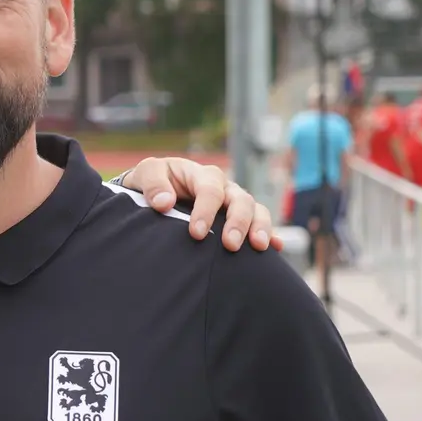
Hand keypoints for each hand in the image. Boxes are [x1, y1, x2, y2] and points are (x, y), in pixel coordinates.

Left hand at [120, 157, 282, 252]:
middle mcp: (224, 187)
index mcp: (202, 175)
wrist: (157, 191)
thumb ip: (153, 184)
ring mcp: (235, 202)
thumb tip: (164, 203)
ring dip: (259, 227)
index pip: (210, 190)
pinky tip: (274, 247)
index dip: (206, 211)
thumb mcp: (147, 174)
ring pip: (256, 210)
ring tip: (259, 247)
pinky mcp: (239, 218)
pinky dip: (270, 233)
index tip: (197, 233)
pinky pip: (259, 223)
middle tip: (230, 245)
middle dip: (238, 222)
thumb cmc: (153, 181)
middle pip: (241, 200)